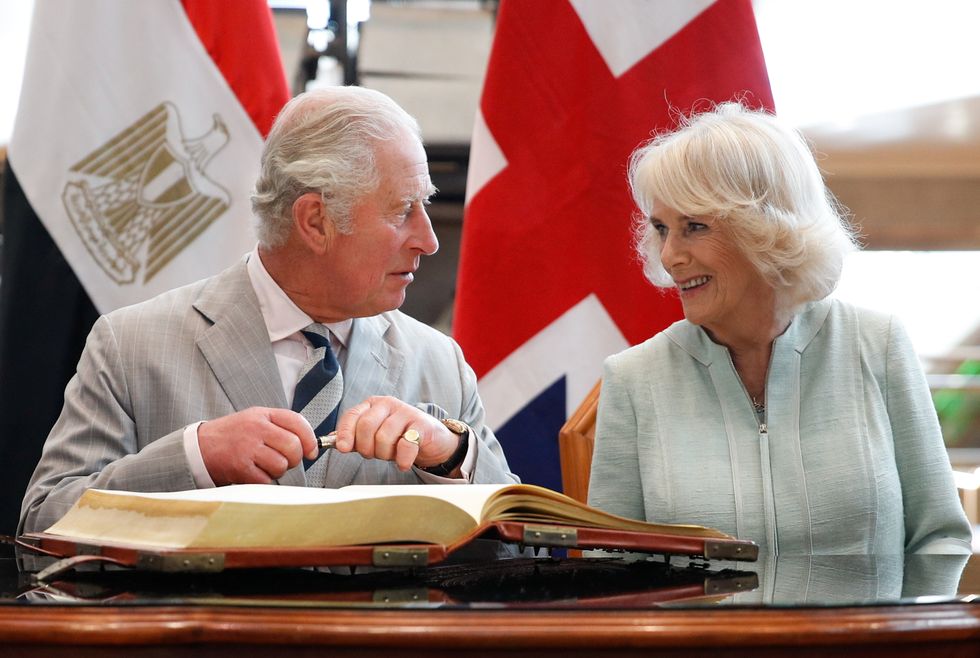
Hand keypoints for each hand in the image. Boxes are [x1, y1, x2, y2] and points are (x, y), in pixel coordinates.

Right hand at [198, 407, 318, 484]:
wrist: (199, 447)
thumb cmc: (234, 435)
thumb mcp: (255, 420)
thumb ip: (281, 427)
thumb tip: (310, 446)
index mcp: (262, 414)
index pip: (297, 422)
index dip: (310, 439)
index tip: (312, 451)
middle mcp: (255, 428)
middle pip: (293, 446)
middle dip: (294, 459)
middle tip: (284, 460)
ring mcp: (247, 448)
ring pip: (281, 465)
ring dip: (277, 471)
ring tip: (264, 466)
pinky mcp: (239, 468)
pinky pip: (266, 480)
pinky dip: (263, 481)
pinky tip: (253, 473)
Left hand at [334, 396, 460, 471]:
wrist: (431, 439)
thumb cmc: (399, 436)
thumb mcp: (374, 434)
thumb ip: (355, 437)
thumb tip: (332, 441)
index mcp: (372, 404)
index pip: (352, 415)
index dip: (345, 433)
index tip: (343, 448)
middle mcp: (388, 404)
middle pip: (366, 426)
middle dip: (367, 447)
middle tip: (374, 455)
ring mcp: (406, 412)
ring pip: (384, 437)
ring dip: (385, 454)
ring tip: (391, 455)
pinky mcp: (422, 425)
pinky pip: (406, 445)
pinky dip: (402, 459)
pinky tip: (403, 463)